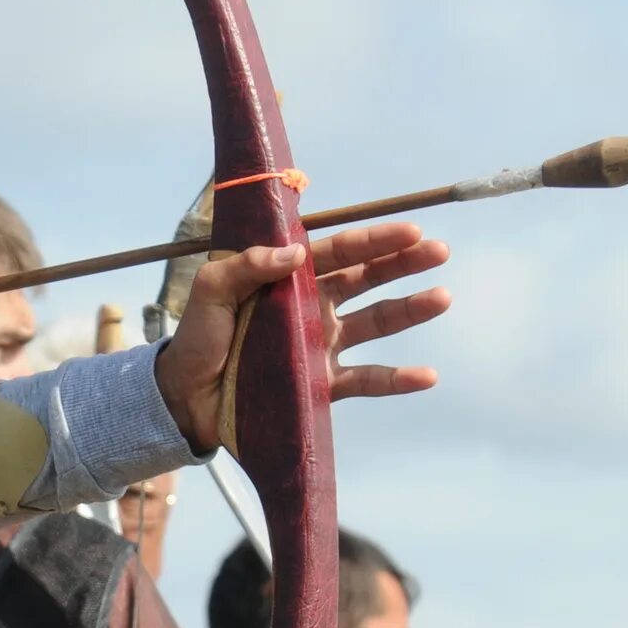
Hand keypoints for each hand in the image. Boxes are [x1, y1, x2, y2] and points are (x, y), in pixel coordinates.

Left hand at [153, 221, 454, 453]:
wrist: (186, 398)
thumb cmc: (198, 338)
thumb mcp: (211, 291)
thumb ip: (246, 266)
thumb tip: (294, 253)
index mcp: (289, 278)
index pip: (338, 251)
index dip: (373, 240)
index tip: (409, 230)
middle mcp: (313, 307)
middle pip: (367, 279)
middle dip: (403, 263)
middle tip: (438, 250)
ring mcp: (323, 346)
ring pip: (376, 323)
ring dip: (409, 310)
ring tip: (441, 297)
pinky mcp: (324, 385)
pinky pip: (367, 380)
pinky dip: (398, 379)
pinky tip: (427, 375)